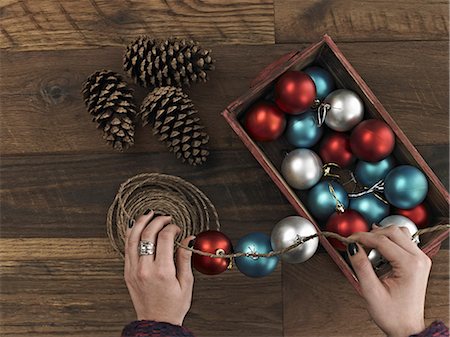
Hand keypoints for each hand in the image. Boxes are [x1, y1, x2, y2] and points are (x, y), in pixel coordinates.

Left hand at [124, 210, 195, 325]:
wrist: (156, 323)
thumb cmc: (173, 306)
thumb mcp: (186, 283)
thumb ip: (185, 258)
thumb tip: (188, 238)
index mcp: (162, 271)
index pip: (164, 238)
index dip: (172, 228)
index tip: (178, 228)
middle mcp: (145, 269)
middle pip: (147, 234)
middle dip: (158, 220)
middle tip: (166, 217)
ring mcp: (133, 270)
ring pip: (132, 238)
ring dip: (141, 222)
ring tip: (149, 214)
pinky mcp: (127, 272)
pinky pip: (126, 248)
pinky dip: (130, 234)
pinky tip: (136, 227)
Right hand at [347, 225, 431, 336]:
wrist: (407, 327)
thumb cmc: (393, 315)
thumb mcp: (371, 292)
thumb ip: (361, 266)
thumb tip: (352, 247)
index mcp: (410, 265)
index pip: (383, 240)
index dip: (362, 237)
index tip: (349, 240)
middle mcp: (419, 259)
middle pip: (393, 231)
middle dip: (371, 234)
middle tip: (356, 244)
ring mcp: (420, 259)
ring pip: (399, 232)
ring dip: (381, 236)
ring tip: (368, 248)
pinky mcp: (416, 260)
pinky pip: (402, 241)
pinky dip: (388, 241)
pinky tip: (378, 251)